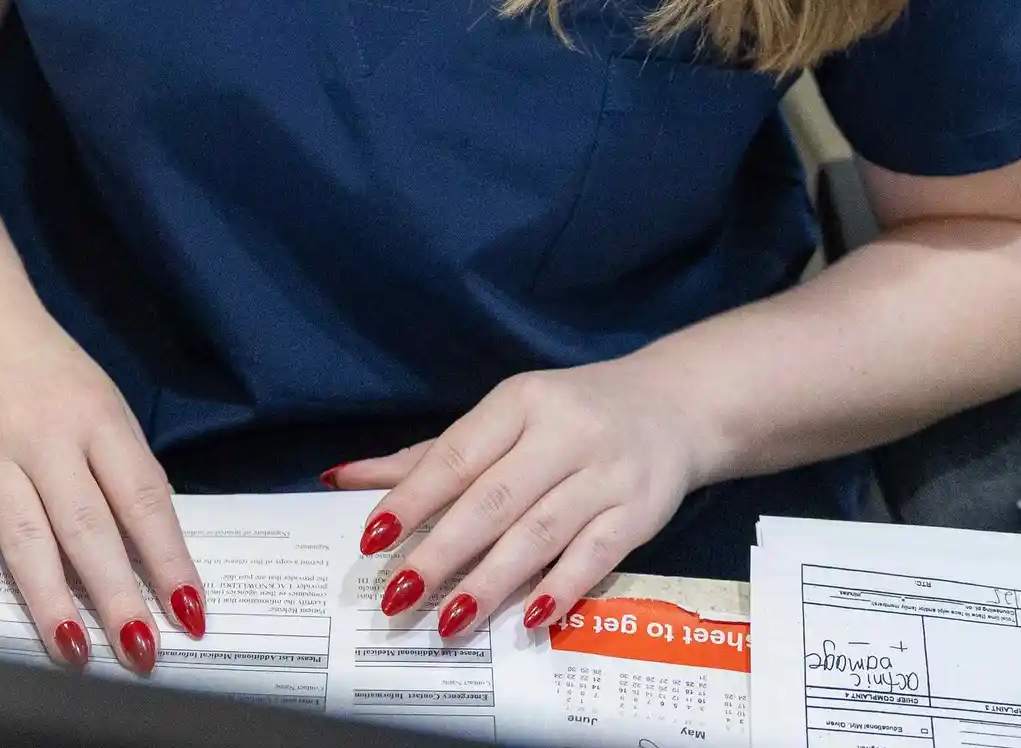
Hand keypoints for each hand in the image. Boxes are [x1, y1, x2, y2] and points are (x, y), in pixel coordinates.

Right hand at [0, 305, 205, 672]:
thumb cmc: (45, 369)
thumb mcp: (99, 402)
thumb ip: (121, 469)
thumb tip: (153, 549)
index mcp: (99, 420)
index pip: (143, 498)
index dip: (169, 557)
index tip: (191, 612)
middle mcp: (47, 438)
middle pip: (88, 525)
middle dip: (117, 594)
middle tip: (140, 652)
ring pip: (25, 536)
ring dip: (50, 599)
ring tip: (74, 653)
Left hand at [327, 358, 707, 642]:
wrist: (676, 406)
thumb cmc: (572, 415)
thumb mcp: (506, 418)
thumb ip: (430, 456)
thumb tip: (344, 478)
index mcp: (522, 401)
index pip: (458, 454)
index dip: (414, 498)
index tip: (374, 537)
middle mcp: (565, 432)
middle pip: (494, 499)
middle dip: (442, 552)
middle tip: (399, 596)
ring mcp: (606, 473)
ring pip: (540, 533)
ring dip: (492, 581)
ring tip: (450, 619)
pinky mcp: (640, 511)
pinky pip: (596, 554)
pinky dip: (561, 587)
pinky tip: (529, 618)